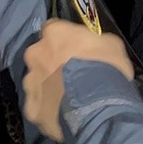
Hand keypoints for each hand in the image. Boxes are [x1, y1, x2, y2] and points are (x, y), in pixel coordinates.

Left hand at [23, 19, 134, 140]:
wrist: (101, 109)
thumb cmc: (108, 69)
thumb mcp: (111, 44)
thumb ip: (93, 42)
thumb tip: (91, 47)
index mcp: (54, 34)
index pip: (53, 29)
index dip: (64, 40)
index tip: (74, 49)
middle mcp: (35, 54)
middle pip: (40, 55)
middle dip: (52, 63)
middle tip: (72, 75)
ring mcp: (30, 82)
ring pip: (37, 81)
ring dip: (49, 86)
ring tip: (69, 98)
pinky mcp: (32, 108)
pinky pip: (38, 106)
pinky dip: (48, 109)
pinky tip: (63, 114)